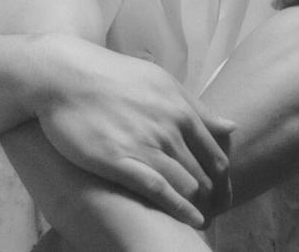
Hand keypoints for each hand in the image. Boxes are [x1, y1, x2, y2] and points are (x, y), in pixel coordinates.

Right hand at [36, 36, 233, 228]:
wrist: (67, 76)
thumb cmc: (114, 77)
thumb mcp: (160, 82)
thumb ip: (195, 107)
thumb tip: (231, 126)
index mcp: (180, 108)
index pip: (215, 154)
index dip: (223, 181)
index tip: (221, 195)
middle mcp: (168, 128)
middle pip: (205, 174)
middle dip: (213, 199)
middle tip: (212, 214)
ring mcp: (145, 145)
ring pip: (187, 185)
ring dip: (198, 207)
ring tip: (200, 220)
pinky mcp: (119, 161)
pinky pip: (159, 191)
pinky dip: (179, 209)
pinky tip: (190, 220)